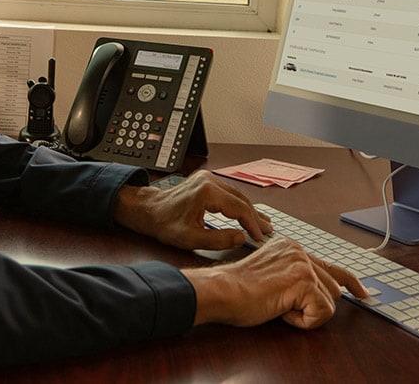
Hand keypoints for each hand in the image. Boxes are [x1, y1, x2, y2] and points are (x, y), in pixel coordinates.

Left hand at [112, 170, 272, 249]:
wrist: (149, 210)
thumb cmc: (165, 224)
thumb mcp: (191, 239)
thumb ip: (218, 240)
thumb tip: (240, 237)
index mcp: (207, 192)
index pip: (239, 208)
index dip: (252, 224)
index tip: (260, 237)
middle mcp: (209, 181)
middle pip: (241, 199)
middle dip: (255, 217)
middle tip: (269, 231)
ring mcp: (208, 178)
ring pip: (237, 195)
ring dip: (249, 210)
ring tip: (263, 223)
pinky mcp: (206, 180)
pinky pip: (229, 193)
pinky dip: (239, 204)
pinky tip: (247, 212)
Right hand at [183, 236, 367, 328]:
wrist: (222, 291)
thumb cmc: (238, 289)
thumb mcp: (271, 275)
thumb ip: (294, 276)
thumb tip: (319, 291)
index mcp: (291, 247)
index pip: (330, 266)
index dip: (350, 282)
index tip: (362, 293)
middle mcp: (299, 251)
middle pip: (333, 288)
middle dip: (315, 305)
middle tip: (284, 308)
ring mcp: (302, 264)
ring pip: (329, 302)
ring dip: (306, 313)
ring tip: (278, 306)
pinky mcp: (303, 280)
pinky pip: (321, 313)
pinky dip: (303, 321)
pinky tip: (281, 311)